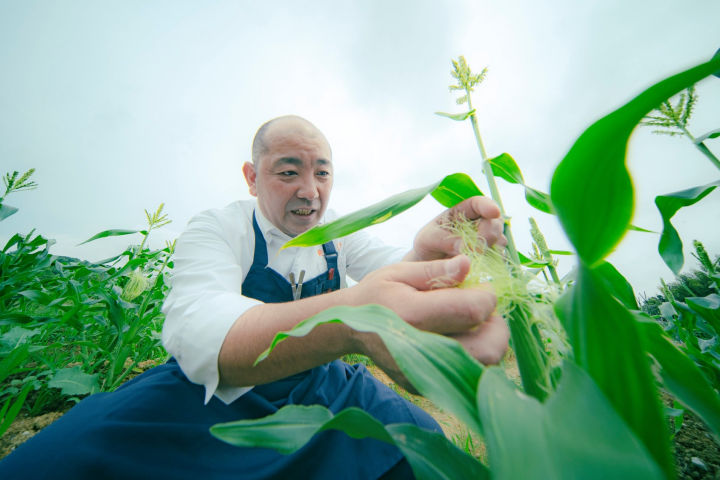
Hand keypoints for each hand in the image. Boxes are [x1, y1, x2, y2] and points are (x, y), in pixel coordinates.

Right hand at [350, 255, 509, 390]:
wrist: (348, 328)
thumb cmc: (378, 293)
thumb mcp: (401, 272)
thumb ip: (437, 270)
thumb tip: (469, 265)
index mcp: (413, 315)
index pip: (473, 310)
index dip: (486, 296)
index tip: (479, 287)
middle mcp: (420, 351)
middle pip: (488, 347)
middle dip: (494, 324)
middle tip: (479, 307)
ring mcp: (423, 375)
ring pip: (485, 366)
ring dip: (488, 341)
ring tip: (470, 322)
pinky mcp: (426, 388)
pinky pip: (468, 375)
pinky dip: (474, 355)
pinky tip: (456, 337)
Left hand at [406, 196, 506, 261]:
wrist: (430, 267)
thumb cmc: (427, 246)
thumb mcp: (428, 240)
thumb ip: (445, 240)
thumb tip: (466, 247)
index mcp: (461, 211)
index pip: (478, 203)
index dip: (488, 205)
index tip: (494, 212)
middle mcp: (477, 222)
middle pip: (495, 221)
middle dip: (490, 232)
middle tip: (478, 248)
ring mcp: (486, 239)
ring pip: (499, 239)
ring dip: (491, 248)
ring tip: (473, 257)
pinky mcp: (490, 255)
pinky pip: (499, 256)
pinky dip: (493, 260)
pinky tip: (480, 264)